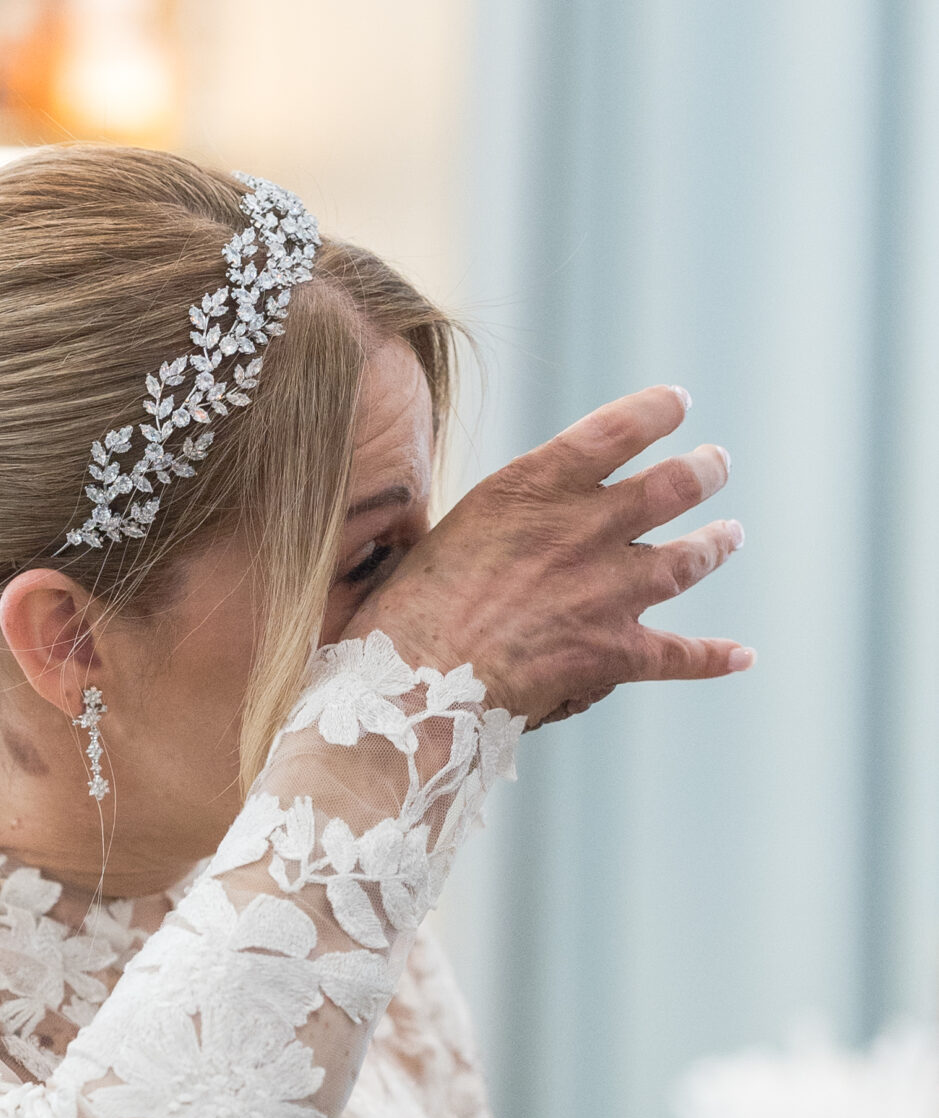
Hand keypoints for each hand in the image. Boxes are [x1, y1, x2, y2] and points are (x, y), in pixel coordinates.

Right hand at [353, 385, 750, 726]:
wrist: (419, 682)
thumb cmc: (406, 611)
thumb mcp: (446, 532)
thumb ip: (494, 519)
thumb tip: (494, 527)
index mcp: (536, 486)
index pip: (620, 427)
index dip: (658, 411)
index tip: (678, 404)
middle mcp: (584, 528)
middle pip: (672, 485)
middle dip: (703, 471)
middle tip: (715, 466)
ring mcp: (606, 590)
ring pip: (688, 559)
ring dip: (716, 544)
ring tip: (730, 535)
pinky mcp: (612, 652)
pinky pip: (679, 655)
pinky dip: (713, 657)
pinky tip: (741, 655)